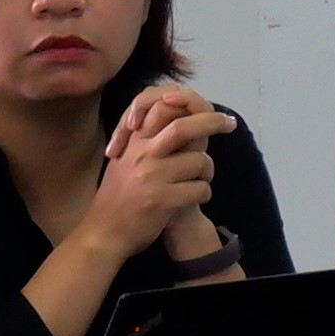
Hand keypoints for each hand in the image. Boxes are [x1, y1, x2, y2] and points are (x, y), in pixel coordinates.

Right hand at [81, 85, 234, 263]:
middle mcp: (142, 155)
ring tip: (199, 180)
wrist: (104, 232)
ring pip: (199, 161)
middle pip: (183, 127)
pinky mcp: (161, 201)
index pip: (161, 108)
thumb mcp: (126, 159)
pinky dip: (204, 193)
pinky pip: (200, 189)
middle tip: (230, 123)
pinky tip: (195, 198)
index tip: (206, 108)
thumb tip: (176, 112)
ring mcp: (152, 177)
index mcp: (134, 142)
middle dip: (212, 121)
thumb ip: (147, 139)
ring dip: (207, 172)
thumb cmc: (119, 195)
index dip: (186, 103)